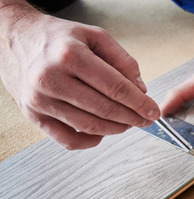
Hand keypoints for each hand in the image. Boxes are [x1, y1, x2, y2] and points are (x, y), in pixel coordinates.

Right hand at [0, 6, 159, 149]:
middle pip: (104, 109)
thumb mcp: (93, 35)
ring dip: (116, 129)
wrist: (14, 37)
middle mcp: (51, 78)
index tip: (153, 111)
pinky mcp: (33, 115)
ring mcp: (40, 99)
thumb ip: (122, 60)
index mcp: (69, 55)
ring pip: (89, 126)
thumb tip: (140, 89)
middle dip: (132, 118)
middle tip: (145, 119)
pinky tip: (102, 133)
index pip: (115, 87)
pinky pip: (67, 140)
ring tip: (128, 123)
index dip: (139, 103)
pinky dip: (90, 141)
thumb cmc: (55, 37)